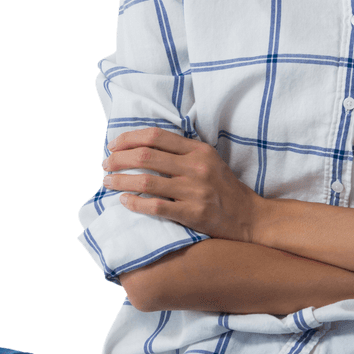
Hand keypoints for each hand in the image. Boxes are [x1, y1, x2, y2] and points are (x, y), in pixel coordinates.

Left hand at [101, 128, 262, 241]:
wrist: (248, 217)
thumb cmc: (223, 188)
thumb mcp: (208, 160)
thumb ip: (182, 152)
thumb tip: (143, 146)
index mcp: (199, 150)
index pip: (156, 136)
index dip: (129, 138)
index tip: (114, 145)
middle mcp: (196, 167)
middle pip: (146, 156)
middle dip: (118, 159)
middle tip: (105, 164)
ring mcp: (194, 191)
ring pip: (145, 182)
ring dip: (120, 181)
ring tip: (107, 182)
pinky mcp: (192, 213)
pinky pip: (155, 207)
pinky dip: (134, 203)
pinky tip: (124, 201)